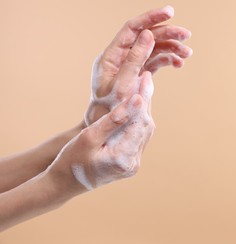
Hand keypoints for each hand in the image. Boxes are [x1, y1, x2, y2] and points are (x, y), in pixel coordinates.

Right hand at [48, 71, 154, 191]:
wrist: (65, 183)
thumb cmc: (71, 159)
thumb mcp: (89, 137)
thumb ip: (114, 120)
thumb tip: (136, 100)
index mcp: (123, 159)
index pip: (139, 123)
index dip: (144, 99)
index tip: (144, 78)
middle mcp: (133, 163)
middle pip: (145, 126)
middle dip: (146, 101)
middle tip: (146, 77)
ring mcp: (133, 164)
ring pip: (145, 131)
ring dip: (144, 109)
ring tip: (144, 87)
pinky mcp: (130, 162)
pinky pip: (139, 137)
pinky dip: (138, 120)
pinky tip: (137, 105)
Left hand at [85, 5, 191, 125]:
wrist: (106, 130)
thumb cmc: (109, 111)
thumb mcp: (122, 87)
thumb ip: (134, 60)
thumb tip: (148, 35)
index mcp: (111, 56)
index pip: (132, 29)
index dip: (151, 18)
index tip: (170, 12)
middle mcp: (120, 57)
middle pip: (146, 37)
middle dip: (167, 34)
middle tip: (186, 35)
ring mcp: (130, 65)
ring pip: (153, 49)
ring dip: (171, 48)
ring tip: (186, 54)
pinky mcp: (138, 74)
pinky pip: (155, 62)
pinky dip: (167, 60)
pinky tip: (178, 64)